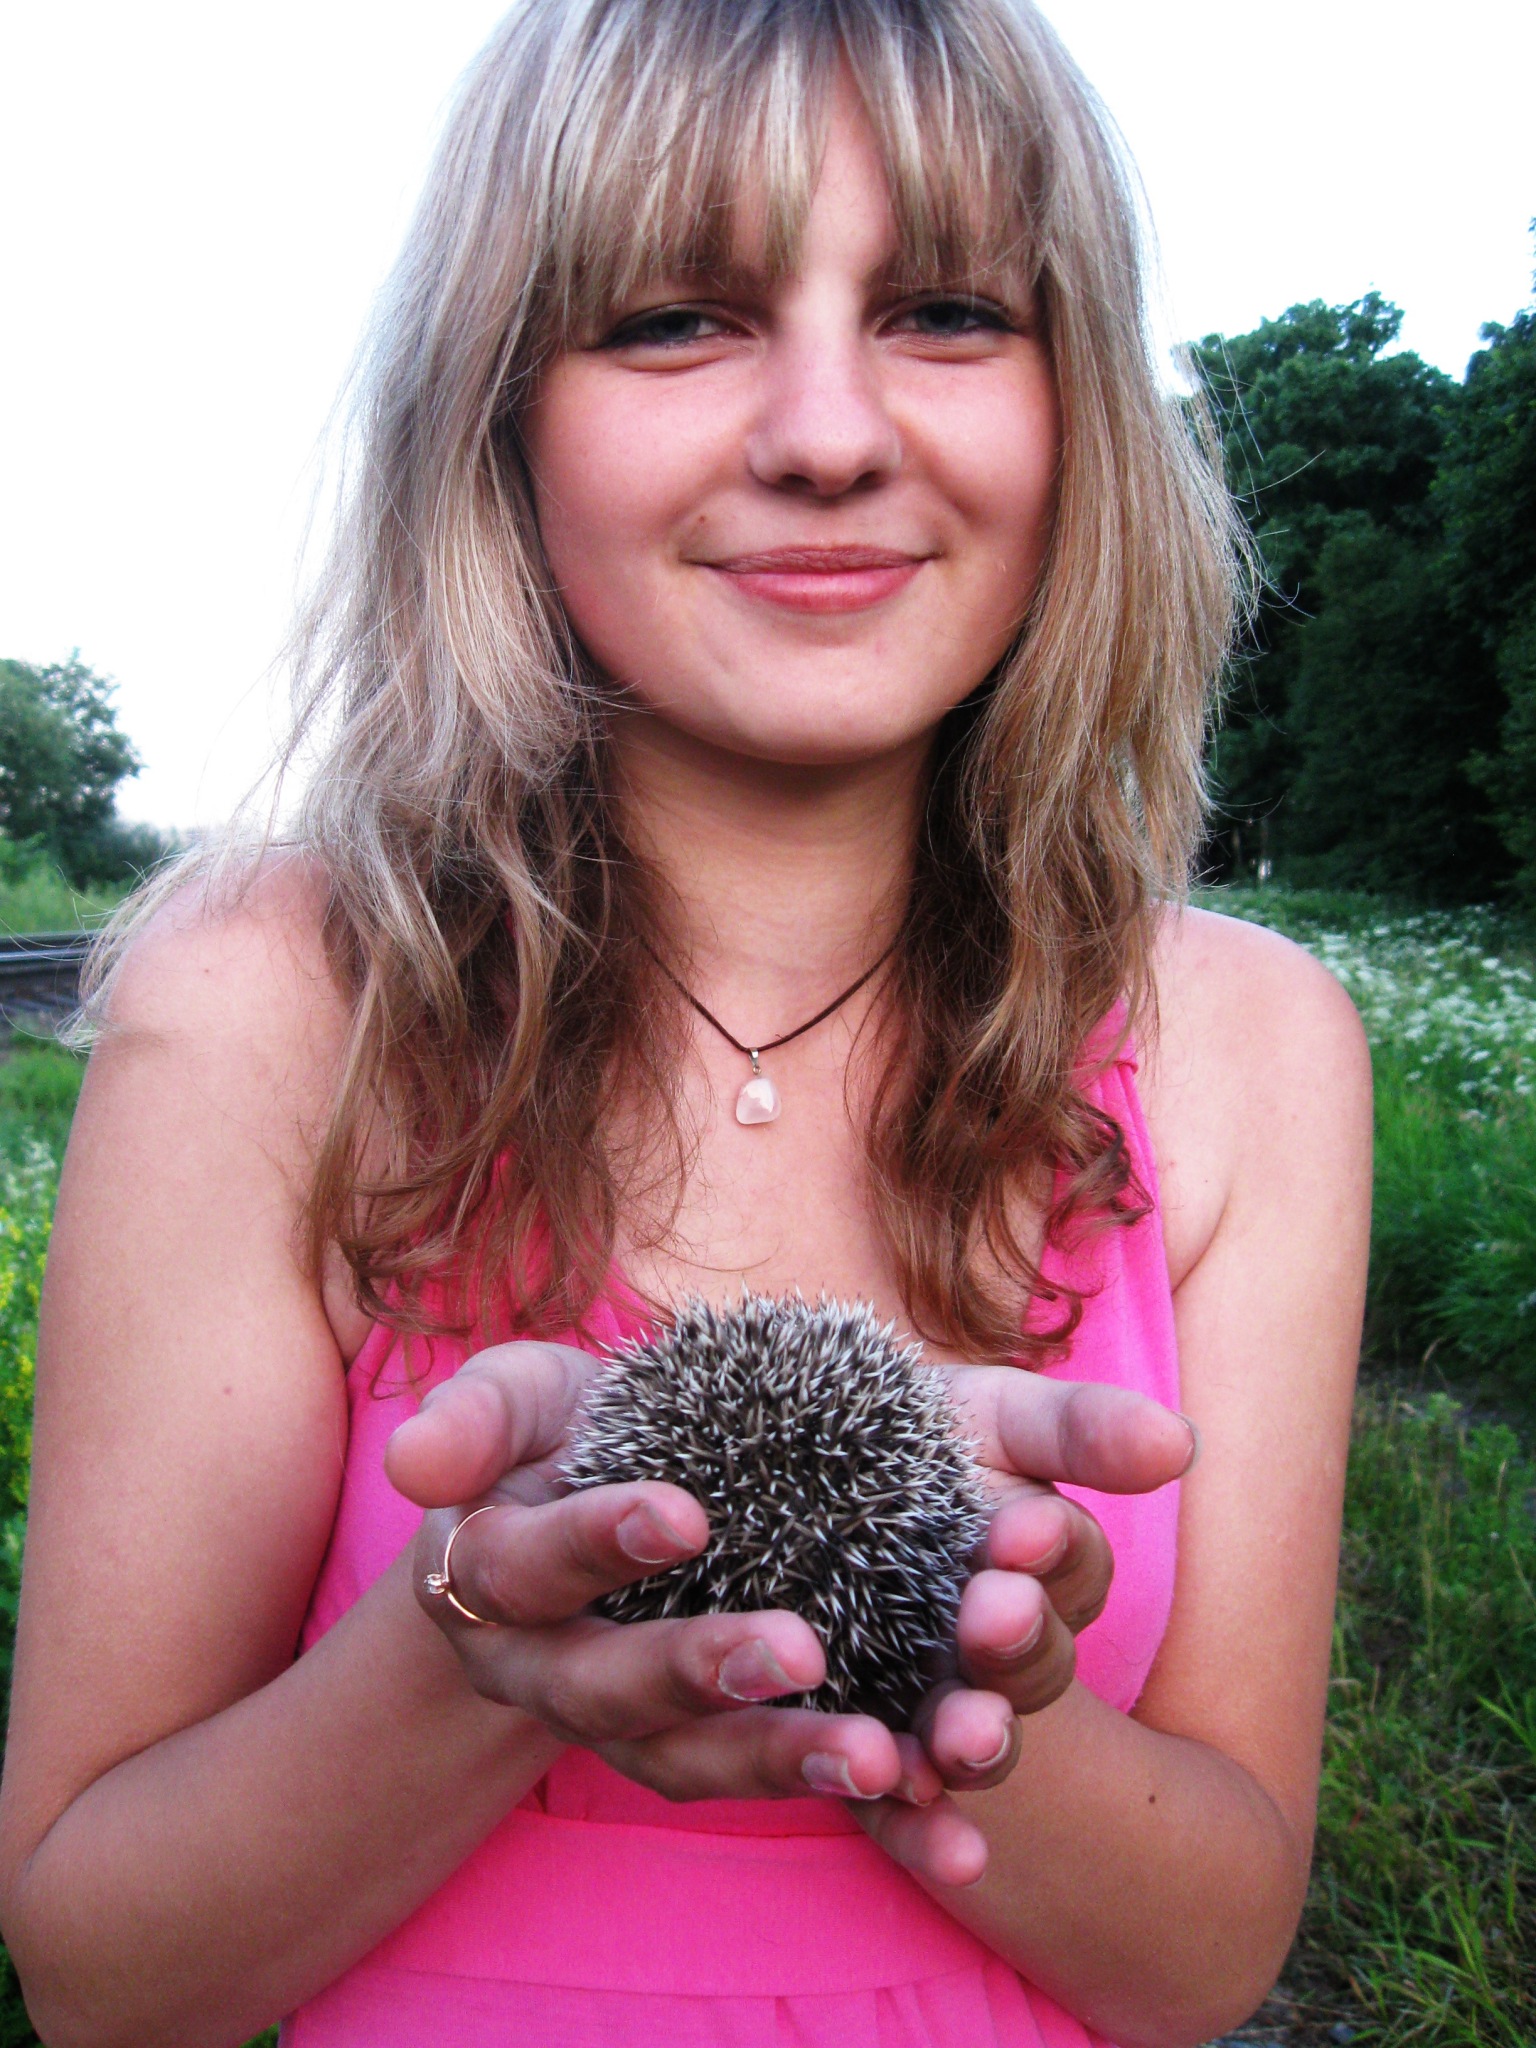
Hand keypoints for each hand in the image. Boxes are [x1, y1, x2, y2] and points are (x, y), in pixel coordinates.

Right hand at [384, 1342, 969, 1880]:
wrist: (612, 1493)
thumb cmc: (566, 1434)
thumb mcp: (522, 1400)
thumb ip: (476, 1414)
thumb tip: (410, 1459)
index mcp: (496, 1583)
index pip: (527, 1569)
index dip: (593, 1545)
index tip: (684, 1513)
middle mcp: (558, 1676)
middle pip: (614, 1696)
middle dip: (699, 1674)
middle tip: (796, 1651)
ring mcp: (643, 1729)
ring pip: (701, 1764)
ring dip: (788, 1763)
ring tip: (882, 1759)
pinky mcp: (734, 1748)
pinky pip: (789, 1793)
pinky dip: (870, 1825)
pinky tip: (946, 1823)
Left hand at [849, 1366, 1196, 1879]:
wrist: (776, 1462)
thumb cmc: (902, 1431)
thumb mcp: (988, 1416)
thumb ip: (1080, 1429)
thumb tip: (1181, 1442)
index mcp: (1036, 1567)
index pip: (1069, 1567)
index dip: (1054, 1552)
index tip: (1027, 1528)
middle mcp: (991, 1649)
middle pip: (1030, 1665)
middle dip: (1018, 1643)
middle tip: (993, 1613)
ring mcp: (923, 1704)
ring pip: (970, 1743)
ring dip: (979, 1744)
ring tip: (965, 1734)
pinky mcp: (851, 1752)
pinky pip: (887, 1805)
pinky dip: (912, 1825)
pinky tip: (919, 1820)